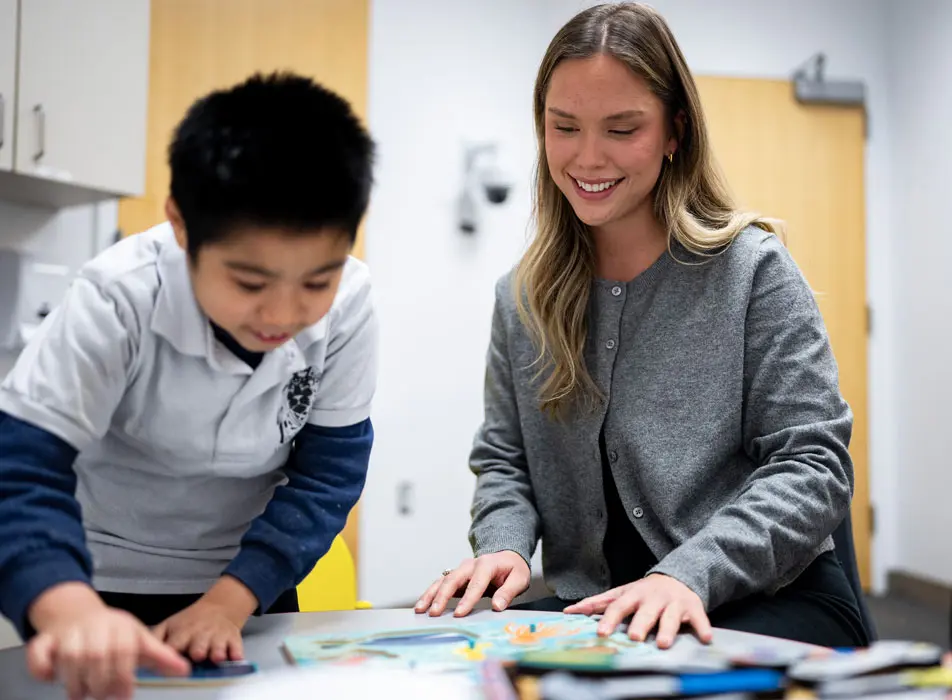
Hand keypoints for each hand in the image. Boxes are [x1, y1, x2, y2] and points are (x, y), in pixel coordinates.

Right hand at [27, 582, 188, 699]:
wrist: (77, 614)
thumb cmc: (113, 633)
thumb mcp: (139, 640)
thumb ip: (160, 657)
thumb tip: (185, 669)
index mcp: (120, 625)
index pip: (123, 650)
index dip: (123, 676)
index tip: (124, 696)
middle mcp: (94, 626)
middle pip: (95, 656)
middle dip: (98, 683)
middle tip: (101, 696)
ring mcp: (68, 632)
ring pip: (68, 658)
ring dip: (74, 681)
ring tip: (82, 693)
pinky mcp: (44, 640)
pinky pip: (38, 653)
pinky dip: (42, 667)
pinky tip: (51, 677)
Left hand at [154, 576, 256, 662]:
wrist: (220, 606)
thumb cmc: (191, 620)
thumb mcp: (170, 624)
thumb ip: (155, 637)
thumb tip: (143, 652)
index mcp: (182, 632)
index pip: (173, 645)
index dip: (171, 653)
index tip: (170, 659)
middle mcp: (200, 635)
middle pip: (198, 644)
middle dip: (198, 649)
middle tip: (196, 654)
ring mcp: (217, 637)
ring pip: (218, 646)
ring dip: (217, 651)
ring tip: (217, 656)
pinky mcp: (233, 639)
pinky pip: (237, 647)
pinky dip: (236, 653)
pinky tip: (235, 657)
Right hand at [414, 551, 529, 617]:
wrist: (506, 557)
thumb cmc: (513, 570)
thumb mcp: (519, 578)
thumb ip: (508, 592)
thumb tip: (497, 606)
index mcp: (487, 564)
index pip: (476, 583)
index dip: (467, 599)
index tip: (459, 614)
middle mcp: (470, 565)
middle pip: (453, 579)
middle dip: (442, 596)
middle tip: (434, 613)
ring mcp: (461, 569)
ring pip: (442, 581)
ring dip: (430, 595)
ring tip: (420, 609)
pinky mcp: (456, 576)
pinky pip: (440, 584)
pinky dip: (430, 594)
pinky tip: (422, 605)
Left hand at [563, 573, 712, 648]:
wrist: (677, 577)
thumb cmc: (643, 592)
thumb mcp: (621, 593)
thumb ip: (598, 603)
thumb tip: (570, 611)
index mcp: (633, 594)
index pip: (619, 606)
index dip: (610, 619)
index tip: (601, 632)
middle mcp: (653, 597)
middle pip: (645, 612)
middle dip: (639, 624)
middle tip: (633, 637)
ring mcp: (673, 601)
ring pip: (670, 616)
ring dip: (667, 629)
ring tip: (662, 644)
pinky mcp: (693, 606)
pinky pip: (699, 617)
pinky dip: (702, 627)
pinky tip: (705, 638)